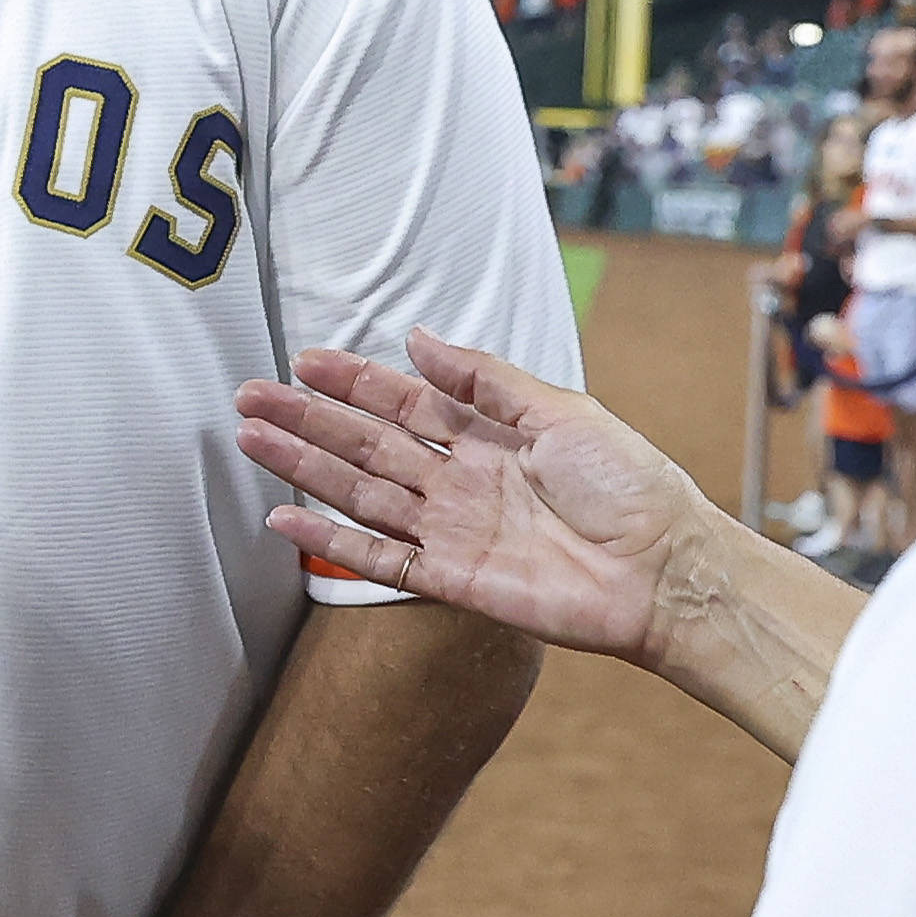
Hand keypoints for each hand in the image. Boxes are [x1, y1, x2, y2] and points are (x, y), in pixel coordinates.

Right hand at [237, 334, 708, 666]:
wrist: (665, 570)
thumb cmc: (631, 486)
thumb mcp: (563, 410)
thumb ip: (485, 379)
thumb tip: (417, 337)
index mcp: (489, 436)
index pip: (403, 403)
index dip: (352, 381)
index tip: (303, 361)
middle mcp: (461, 481)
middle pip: (366, 444)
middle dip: (307, 420)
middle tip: (249, 396)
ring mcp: (451, 530)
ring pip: (360, 492)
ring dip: (304, 467)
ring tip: (249, 439)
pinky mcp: (451, 579)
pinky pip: (377, 557)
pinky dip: (329, 538)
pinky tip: (283, 516)